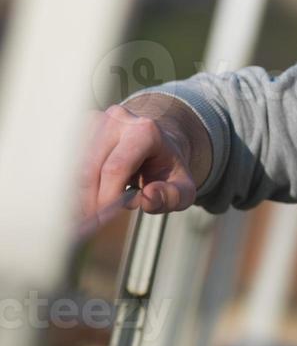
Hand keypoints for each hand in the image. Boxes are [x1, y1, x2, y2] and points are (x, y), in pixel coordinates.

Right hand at [79, 101, 198, 220]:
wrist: (157, 143)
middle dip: (86, 200)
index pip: (116, 168)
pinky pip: (64, 160)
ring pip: (72, 165)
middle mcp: (119, 120)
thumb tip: (148, 197)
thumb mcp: (183, 188)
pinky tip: (77, 199)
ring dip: (74, 193)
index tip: (103, 220)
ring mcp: (96, 121)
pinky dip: (68, 184)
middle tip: (88, 225)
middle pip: (89, 168)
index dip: (105, 197)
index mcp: (146, 131)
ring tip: (84, 214)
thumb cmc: (166, 169)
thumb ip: (173, 196)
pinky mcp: (80, 127)